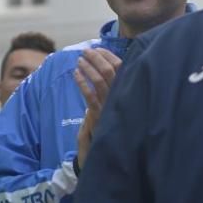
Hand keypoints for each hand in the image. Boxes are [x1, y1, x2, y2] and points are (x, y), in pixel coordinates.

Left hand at [73, 48, 121, 169]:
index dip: (109, 56)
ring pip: (99, 81)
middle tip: (86, 51)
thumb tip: (102, 70)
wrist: (110, 153)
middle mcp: (121, 98)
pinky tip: (75, 75)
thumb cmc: (112, 127)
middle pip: (110, 71)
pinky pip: (89, 96)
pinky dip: (81, 83)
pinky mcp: (99, 117)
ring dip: (88, 68)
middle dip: (96, 58)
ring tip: (79, 60)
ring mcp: (110, 107)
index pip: (121, 68)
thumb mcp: (114, 106)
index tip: (99, 49)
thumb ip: (111, 90)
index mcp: (127, 92)